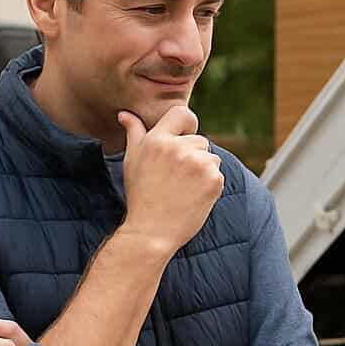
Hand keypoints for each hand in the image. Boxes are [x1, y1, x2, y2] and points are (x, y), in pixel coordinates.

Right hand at [118, 105, 223, 257]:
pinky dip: (211, 184)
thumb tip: (125, 114)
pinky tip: (194, 196)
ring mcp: (198, 163)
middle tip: (177, 178)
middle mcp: (178, 148)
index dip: (187, 126)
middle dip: (193, 155)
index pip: (183, 113)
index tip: (182, 140)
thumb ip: (134, 133)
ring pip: (212, 157)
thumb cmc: (140, 196)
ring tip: (184, 188)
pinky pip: (219, 173)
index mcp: (157, 139)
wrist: (151, 232)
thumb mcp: (132, 161)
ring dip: (204, 170)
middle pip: (200, 140)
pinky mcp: (214, 179)